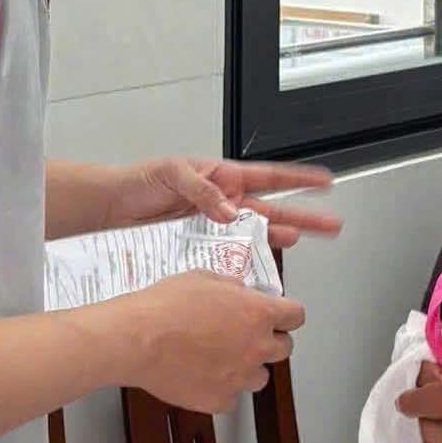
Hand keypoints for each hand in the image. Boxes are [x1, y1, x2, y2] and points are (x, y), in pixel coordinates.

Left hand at [108, 157, 341, 248]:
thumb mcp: (172, 172)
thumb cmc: (139, 182)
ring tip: (300, 242)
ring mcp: (215, 229)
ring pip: (255, 236)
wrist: (111, 210)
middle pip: (273, 210)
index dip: (298, 178)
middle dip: (304, 216)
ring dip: (278, 240)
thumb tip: (228, 209)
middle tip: (330, 224)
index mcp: (223, 178)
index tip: (324, 181)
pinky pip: (229, 258)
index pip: (269, 177)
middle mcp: (224, 204)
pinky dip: (244, 265)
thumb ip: (202, 189)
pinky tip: (258, 270)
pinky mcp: (201, 250)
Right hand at [109, 271, 306, 413]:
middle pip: (285, 349)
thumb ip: (232, 288)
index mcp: (258, 314)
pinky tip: (202, 375)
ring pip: (260, 377)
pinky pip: (231, 397)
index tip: (280, 316)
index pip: (296, 316)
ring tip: (221, 358)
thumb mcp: (204, 278)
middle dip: (269, 341)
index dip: (287, 315)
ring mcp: (239, 378)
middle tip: (247, 336)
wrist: (137, 339)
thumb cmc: (166, 305)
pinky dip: (221, 388)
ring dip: (247, 368)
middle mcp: (256, 347)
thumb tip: (241, 294)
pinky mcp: (219, 400)